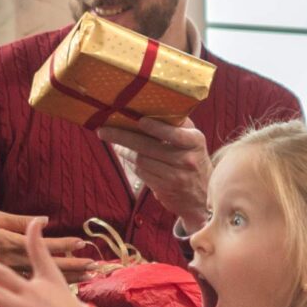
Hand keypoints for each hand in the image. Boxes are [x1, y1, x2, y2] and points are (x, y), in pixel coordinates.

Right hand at [0, 208, 93, 280]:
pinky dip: (48, 288)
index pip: (44, 244)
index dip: (64, 244)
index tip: (81, 243)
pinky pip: (31, 287)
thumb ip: (19, 221)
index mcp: (13, 242)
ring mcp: (10, 274)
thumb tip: (45, 220)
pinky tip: (63, 290)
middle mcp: (14, 260)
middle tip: (93, 266)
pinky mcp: (4, 285)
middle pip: (49, 264)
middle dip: (72, 265)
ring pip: (43, 278)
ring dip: (66, 277)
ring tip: (87, 277)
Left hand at [96, 117, 211, 230]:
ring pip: (141, 160)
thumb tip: (152, 110)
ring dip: (124, 151)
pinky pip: (142, 172)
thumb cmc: (194, 160)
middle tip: (103, 130)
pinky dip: (131, 164)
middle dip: (123, 137)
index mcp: (195, 142)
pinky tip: (126, 156)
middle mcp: (186, 159)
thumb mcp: (194, 141)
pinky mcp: (164, 188)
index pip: (174, 134)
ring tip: (113, 142)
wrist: (202, 197)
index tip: (139, 121)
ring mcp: (175, 176)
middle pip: (149, 147)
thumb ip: (179, 126)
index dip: (156, 128)